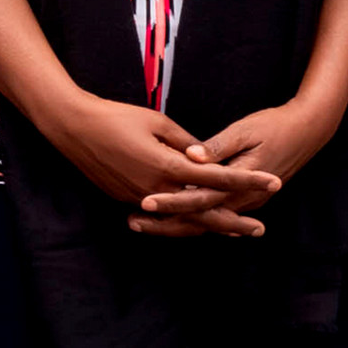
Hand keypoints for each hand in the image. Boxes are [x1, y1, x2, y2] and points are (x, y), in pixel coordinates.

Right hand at [38, 93, 281, 232]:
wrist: (73, 128)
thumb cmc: (115, 117)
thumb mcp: (157, 122)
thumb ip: (186, 143)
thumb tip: (207, 157)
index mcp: (167, 166)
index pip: (217, 178)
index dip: (248, 180)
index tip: (274, 182)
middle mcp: (156, 190)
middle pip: (204, 214)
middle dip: (234, 222)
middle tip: (260, 229)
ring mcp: (139, 199)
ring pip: (182, 220)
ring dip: (209, 226)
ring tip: (235, 230)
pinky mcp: (126, 200)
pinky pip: (162, 216)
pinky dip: (182, 222)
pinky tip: (196, 224)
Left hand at [134, 92, 347, 235]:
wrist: (307, 132)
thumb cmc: (275, 125)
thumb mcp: (245, 130)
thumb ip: (218, 146)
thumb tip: (191, 155)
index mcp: (239, 183)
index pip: (198, 198)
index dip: (170, 201)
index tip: (144, 201)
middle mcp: (241, 200)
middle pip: (197, 220)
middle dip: (164, 224)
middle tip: (132, 222)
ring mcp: (244, 204)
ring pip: (204, 223)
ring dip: (174, 225)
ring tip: (142, 222)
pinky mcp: (244, 201)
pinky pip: (213, 216)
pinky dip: (190, 220)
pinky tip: (169, 218)